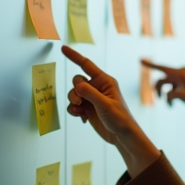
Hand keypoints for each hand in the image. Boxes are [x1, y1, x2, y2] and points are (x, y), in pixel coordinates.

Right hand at [62, 46, 159, 176]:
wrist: (121, 136)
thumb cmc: (120, 118)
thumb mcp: (105, 104)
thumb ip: (90, 93)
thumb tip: (77, 85)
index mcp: (104, 81)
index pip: (86, 65)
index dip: (74, 56)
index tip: (63, 48)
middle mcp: (97, 87)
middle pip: (77, 81)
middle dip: (74, 91)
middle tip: (79, 102)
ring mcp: (92, 98)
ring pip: (73, 93)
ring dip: (73, 102)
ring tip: (80, 111)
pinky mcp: (88, 108)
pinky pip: (74, 105)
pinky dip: (74, 110)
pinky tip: (82, 117)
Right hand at [141, 60, 184, 109]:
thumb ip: (173, 95)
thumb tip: (167, 96)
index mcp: (181, 72)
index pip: (162, 68)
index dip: (150, 65)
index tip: (139, 60)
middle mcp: (180, 73)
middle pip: (162, 80)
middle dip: (159, 90)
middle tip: (159, 99)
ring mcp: (180, 78)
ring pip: (165, 85)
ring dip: (164, 95)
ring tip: (169, 105)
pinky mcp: (181, 84)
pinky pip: (170, 89)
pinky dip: (169, 97)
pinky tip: (172, 105)